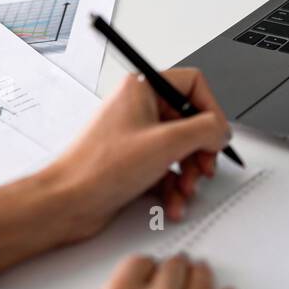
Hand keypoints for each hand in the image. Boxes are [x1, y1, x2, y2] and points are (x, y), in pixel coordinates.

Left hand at [0, 68, 232, 274]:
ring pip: (181, 148)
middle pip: (191, 121)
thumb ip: (205, 130)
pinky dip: (174, 186)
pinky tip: (173, 203)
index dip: (211, 110)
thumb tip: (222, 130)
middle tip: (204, 168)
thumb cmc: (99, 168)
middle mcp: (139, 108)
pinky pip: (167, 168)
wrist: (66, 203)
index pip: (193, 84)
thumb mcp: (166, 143)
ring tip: (186, 190)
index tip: (216, 135)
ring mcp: (136, 136)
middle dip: (200, 150)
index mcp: (142, 89)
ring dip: (189, 173)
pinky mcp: (134, 162)